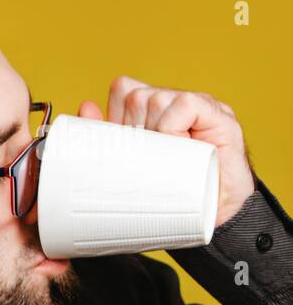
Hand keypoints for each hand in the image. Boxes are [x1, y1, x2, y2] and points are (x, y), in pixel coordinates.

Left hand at [77, 76, 255, 228]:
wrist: (213, 215)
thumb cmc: (170, 193)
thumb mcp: (130, 164)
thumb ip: (107, 136)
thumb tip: (85, 107)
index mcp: (155, 111)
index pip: (124, 89)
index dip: (116, 115)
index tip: (125, 146)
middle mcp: (177, 102)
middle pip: (135, 96)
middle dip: (132, 130)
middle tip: (148, 158)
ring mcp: (199, 106)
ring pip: (155, 99)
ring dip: (153, 131)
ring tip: (167, 157)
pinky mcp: (219, 114)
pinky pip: (183, 104)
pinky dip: (174, 127)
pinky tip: (180, 147)